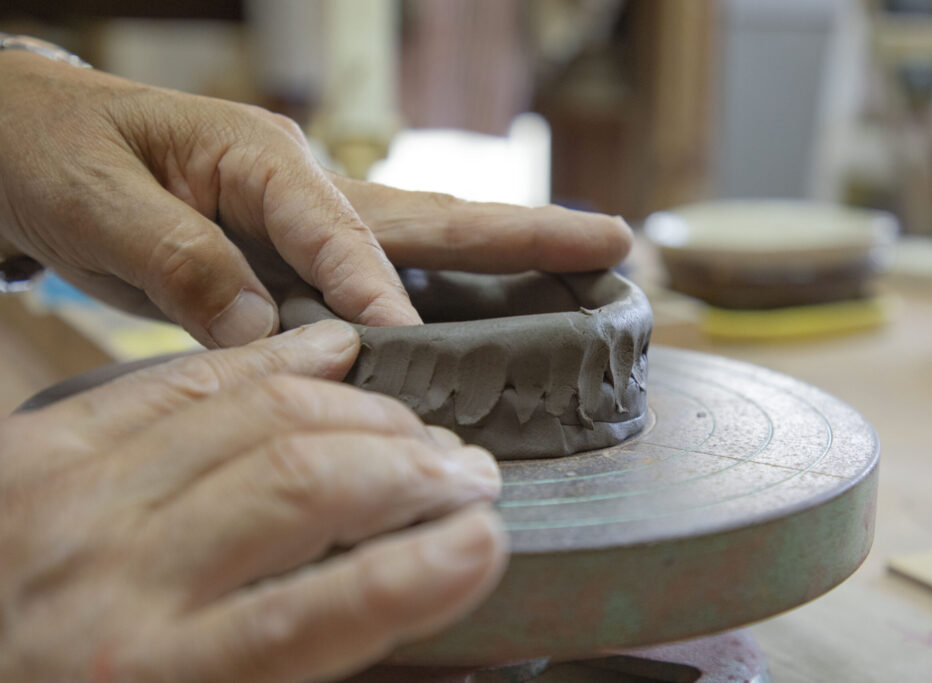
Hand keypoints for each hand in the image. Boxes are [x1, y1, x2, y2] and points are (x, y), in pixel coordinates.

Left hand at [0, 51, 631, 347]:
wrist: (25, 139)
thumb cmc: (55, 155)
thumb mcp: (103, 207)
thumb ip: (187, 264)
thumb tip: (271, 329)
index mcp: (259, 156)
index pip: (337, 230)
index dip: (374, 289)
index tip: (410, 349)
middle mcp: (302, 179)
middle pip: (428, 212)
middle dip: (522, 232)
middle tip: (611, 243)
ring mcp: (305, 209)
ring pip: (420, 235)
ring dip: (504, 252)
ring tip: (585, 261)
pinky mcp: (294, 243)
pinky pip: (380, 266)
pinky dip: (441, 285)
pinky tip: (483, 304)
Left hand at [0, 321, 506, 681]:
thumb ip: (293, 661)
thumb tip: (425, 641)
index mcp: (148, 677)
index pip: (311, 618)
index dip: (416, 576)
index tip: (487, 541)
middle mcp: (108, 582)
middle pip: (298, 490)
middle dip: (407, 472)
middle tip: (469, 474)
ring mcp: (70, 502)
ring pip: (254, 417)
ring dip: (361, 414)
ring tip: (419, 429)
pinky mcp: (40, 447)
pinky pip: (180, 380)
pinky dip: (271, 362)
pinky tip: (334, 354)